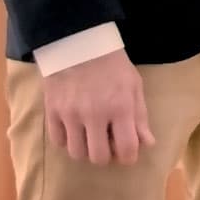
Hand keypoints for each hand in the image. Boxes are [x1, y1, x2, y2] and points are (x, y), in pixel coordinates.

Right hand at [41, 48, 154, 165]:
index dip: (129, 157)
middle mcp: (95, 115)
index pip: (127, 149)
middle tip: (106, 142)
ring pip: (77, 153)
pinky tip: (73, 128)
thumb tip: (147, 144)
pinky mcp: (52, 112)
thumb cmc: (112, 64)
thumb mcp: (133, 85)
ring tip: (89, 135)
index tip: (126, 152)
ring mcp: (71, 114)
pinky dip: (66, 140)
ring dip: (85, 149)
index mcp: (120, 107)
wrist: (78, 42)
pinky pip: (58, 142)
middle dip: (106, 155)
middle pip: (99, 158)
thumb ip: (140, 116)